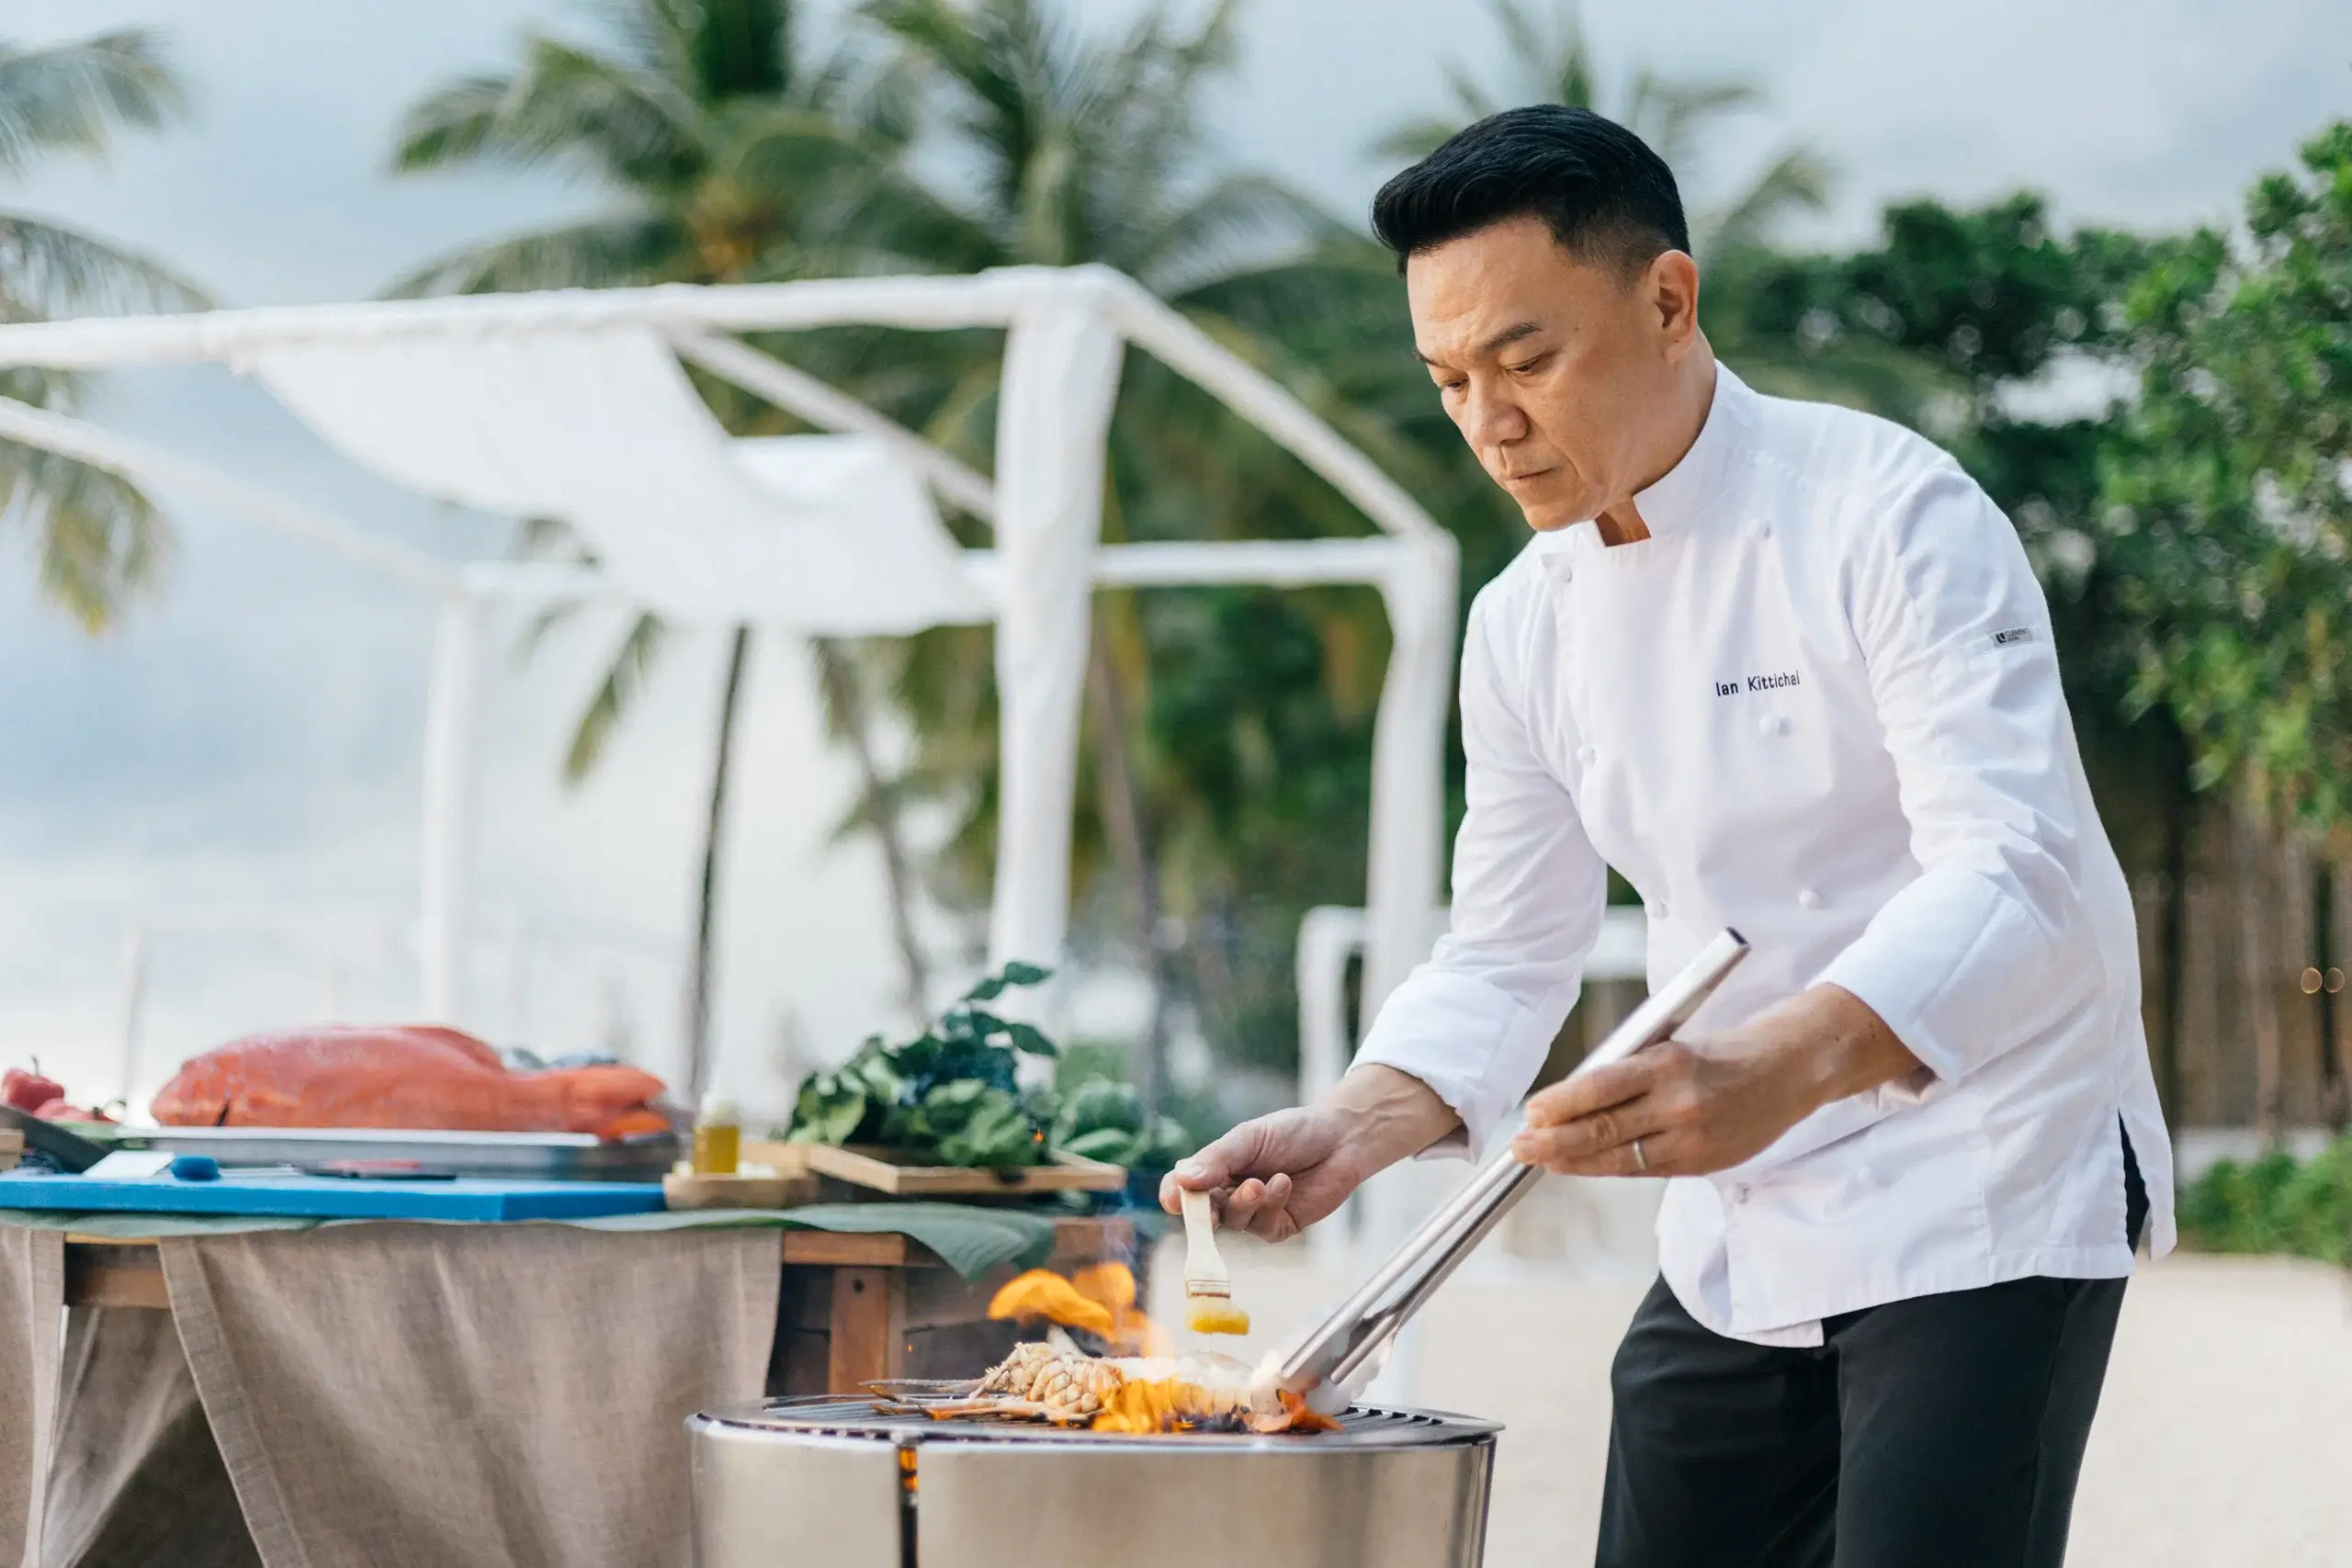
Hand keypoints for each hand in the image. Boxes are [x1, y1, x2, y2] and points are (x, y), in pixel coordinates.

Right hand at [1159, 1105, 1362, 1241]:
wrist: (1340, 1139)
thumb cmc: (1292, 1132)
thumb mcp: (1249, 1138)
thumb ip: (1217, 1160)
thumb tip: (1183, 1180)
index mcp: (1215, 1169)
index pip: (1182, 1188)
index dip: (1174, 1196)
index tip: (1173, 1201)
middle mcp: (1229, 1193)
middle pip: (1203, 1213)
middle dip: (1205, 1213)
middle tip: (1209, 1210)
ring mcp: (1253, 1213)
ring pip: (1234, 1221)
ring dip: (1246, 1202)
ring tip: (1262, 1182)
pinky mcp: (1278, 1226)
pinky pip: (1263, 1227)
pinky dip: (1272, 1205)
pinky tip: (1284, 1184)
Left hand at [1509, 983, 1920, 1178]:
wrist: (1791, 1070)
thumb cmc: (1722, 1051)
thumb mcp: (1674, 1046)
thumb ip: (1630, 1073)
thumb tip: (1571, 1099)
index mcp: (1670, 1063)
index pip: (1602, 1087)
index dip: (1561, 1104)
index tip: (1532, 1111)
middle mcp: (1680, 1103)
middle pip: (1603, 1129)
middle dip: (1554, 1142)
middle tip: (1519, 1146)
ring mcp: (1692, 1139)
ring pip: (1619, 1158)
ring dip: (1572, 1161)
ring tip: (1539, 1159)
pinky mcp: (1702, 1163)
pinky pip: (1643, 1168)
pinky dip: (1607, 1166)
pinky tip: (1579, 1165)